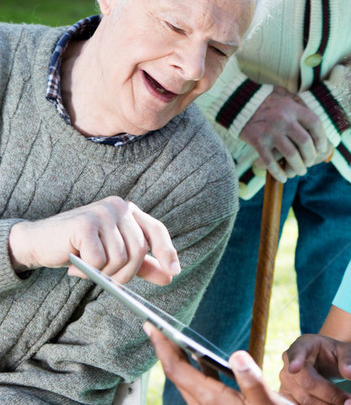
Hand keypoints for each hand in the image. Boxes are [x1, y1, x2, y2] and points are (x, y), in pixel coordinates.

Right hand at [8, 196, 178, 284]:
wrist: (38, 242)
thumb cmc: (79, 248)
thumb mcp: (115, 256)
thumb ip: (142, 264)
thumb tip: (169, 277)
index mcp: (129, 211)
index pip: (156, 230)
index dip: (167, 251)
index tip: (174, 272)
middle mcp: (119, 207)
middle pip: (139, 250)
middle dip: (125, 274)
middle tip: (107, 280)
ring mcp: (102, 213)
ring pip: (120, 258)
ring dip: (104, 274)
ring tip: (87, 269)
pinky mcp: (85, 224)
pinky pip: (100, 260)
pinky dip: (88, 270)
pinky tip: (76, 265)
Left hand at [145, 323, 290, 404]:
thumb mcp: (268, 402)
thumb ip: (252, 381)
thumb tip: (236, 355)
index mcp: (213, 401)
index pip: (178, 371)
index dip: (163, 348)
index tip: (153, 327)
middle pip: (176, 376)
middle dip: (165, 351)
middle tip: (157, 328)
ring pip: (186, 383)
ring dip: (178, 361)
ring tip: (174, 341)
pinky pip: (198, 387)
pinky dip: (194, 370)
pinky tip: (202, 362)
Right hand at [240, 87, 332, 181]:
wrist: (237, 100)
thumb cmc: (264, 98)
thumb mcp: (284, 94)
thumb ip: (298, 103)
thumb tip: (313, 118)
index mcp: (292, 107)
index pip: (315, 123)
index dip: (322, 137)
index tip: (322, 148)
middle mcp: (284, 120)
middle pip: (305, 142)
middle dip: (311, 156)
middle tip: (310, 162)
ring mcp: (270, 131)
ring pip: (291, 155)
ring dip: (298, 167)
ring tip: (300, 171)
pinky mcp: (257, 141)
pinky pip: (271, 162)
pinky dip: (278, 172)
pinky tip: (283, 178)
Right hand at [279, 334, 350, 404]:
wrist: (325, 364)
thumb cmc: (335, 354)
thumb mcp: (347, 350)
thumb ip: (350, 360)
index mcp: (303, 344)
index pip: (297, 351)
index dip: (295, 360)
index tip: (295, 368)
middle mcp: (288, 363)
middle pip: (307, 383)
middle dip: (330, 395)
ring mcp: (285, 381)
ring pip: (304, 400)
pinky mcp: (286, 396)